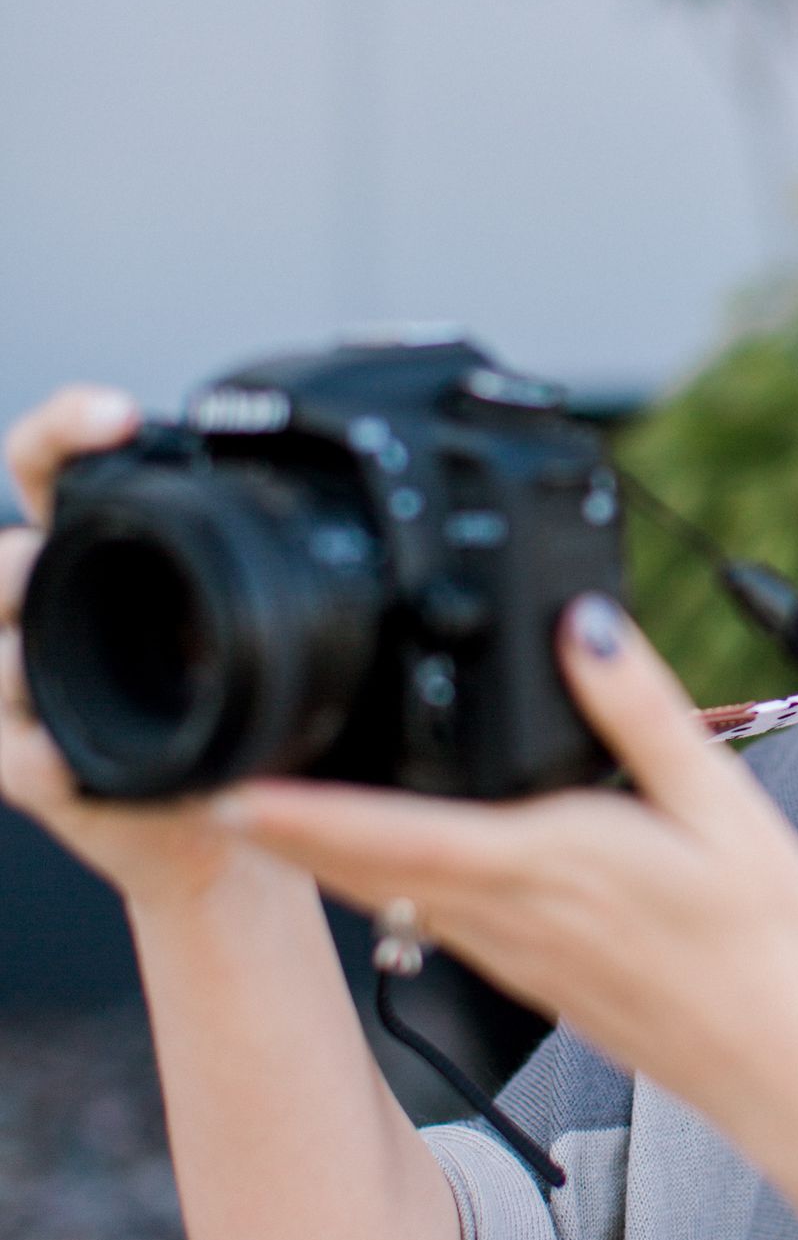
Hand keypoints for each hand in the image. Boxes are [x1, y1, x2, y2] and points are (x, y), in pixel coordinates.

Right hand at [0, 386, 253, 907]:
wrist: (215, 823)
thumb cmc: (222, 704)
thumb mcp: (240, 621)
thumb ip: (246, 567)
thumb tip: (324, 519)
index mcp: (92, 553)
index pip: (49, 465)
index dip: (67, 427)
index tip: (116, 416)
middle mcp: (46, 610)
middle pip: (0, 557)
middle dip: (17, 557)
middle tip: (42, 558)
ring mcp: (25, 690)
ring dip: (18, 659)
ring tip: (44, 666)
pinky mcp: (26, 765)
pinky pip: (12, 756)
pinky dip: (39, 756)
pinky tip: (65, 763)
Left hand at [211, 596, 797, 1127]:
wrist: (792, 1068)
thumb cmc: (768, 944)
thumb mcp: (723, 804)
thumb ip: (641, 709)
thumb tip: (583, 620)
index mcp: (545, 863)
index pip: (390, 836)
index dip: (301, 813)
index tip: (227, 783)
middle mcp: (511, 916)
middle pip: (363, 869)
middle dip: (285, 827)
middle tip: (213, 774)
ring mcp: (516, 956)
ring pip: (390, 896)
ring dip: (326, 854)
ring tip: (270, 804)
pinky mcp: (534, 977)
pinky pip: (434, 919)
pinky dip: (387, 880)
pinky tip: (387, 854)